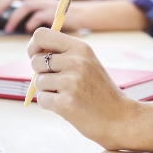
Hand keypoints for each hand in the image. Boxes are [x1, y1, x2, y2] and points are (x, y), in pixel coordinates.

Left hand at [0, 0, 82, 32]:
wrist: (79, 14)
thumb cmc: (55, 15)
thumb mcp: (37, 8)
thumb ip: (24, 12)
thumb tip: (7, 22)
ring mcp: (44, 2)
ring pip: (24, 6)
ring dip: (13, 18)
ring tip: (7, 29)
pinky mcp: (53, 12)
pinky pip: (38, 16)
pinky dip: (31, 23)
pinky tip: (27, 30)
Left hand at [27, 28, 135, 149]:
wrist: (120, 118)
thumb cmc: (99, 91)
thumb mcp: (88, 63)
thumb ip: (64, 54)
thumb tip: (33, 52)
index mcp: (80, 48)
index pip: (41, 35)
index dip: (33, 46)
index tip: (36, 55)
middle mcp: (75, 61)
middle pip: (35, 60)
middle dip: (40, 72)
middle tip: (59, 82)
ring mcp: (70, 82)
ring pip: (38, 82)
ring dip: (47, 90)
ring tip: (68, 94)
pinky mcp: (65, 103)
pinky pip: (42, 99)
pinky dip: (50, 104)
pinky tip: (67, 106)